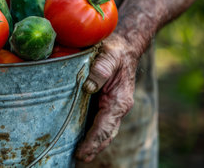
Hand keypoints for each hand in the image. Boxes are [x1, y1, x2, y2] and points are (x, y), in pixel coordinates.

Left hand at [75, 33, 139, 161]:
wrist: (124, 47)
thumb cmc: (116, 52)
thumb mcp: (109, 56)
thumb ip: (100, 70)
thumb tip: (89, 87)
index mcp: (119, 100)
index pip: (106, 125)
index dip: (93, 140)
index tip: (83, 152)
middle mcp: (117, 106)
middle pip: (106, 134)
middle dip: (93, 147)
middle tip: (79, 158)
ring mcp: (113, 107)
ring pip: (104, 130)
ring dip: (93, 143)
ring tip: (80, 155)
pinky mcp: (106, 104)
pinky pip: (100, 122)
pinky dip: (92, 133)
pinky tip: (80, 138)